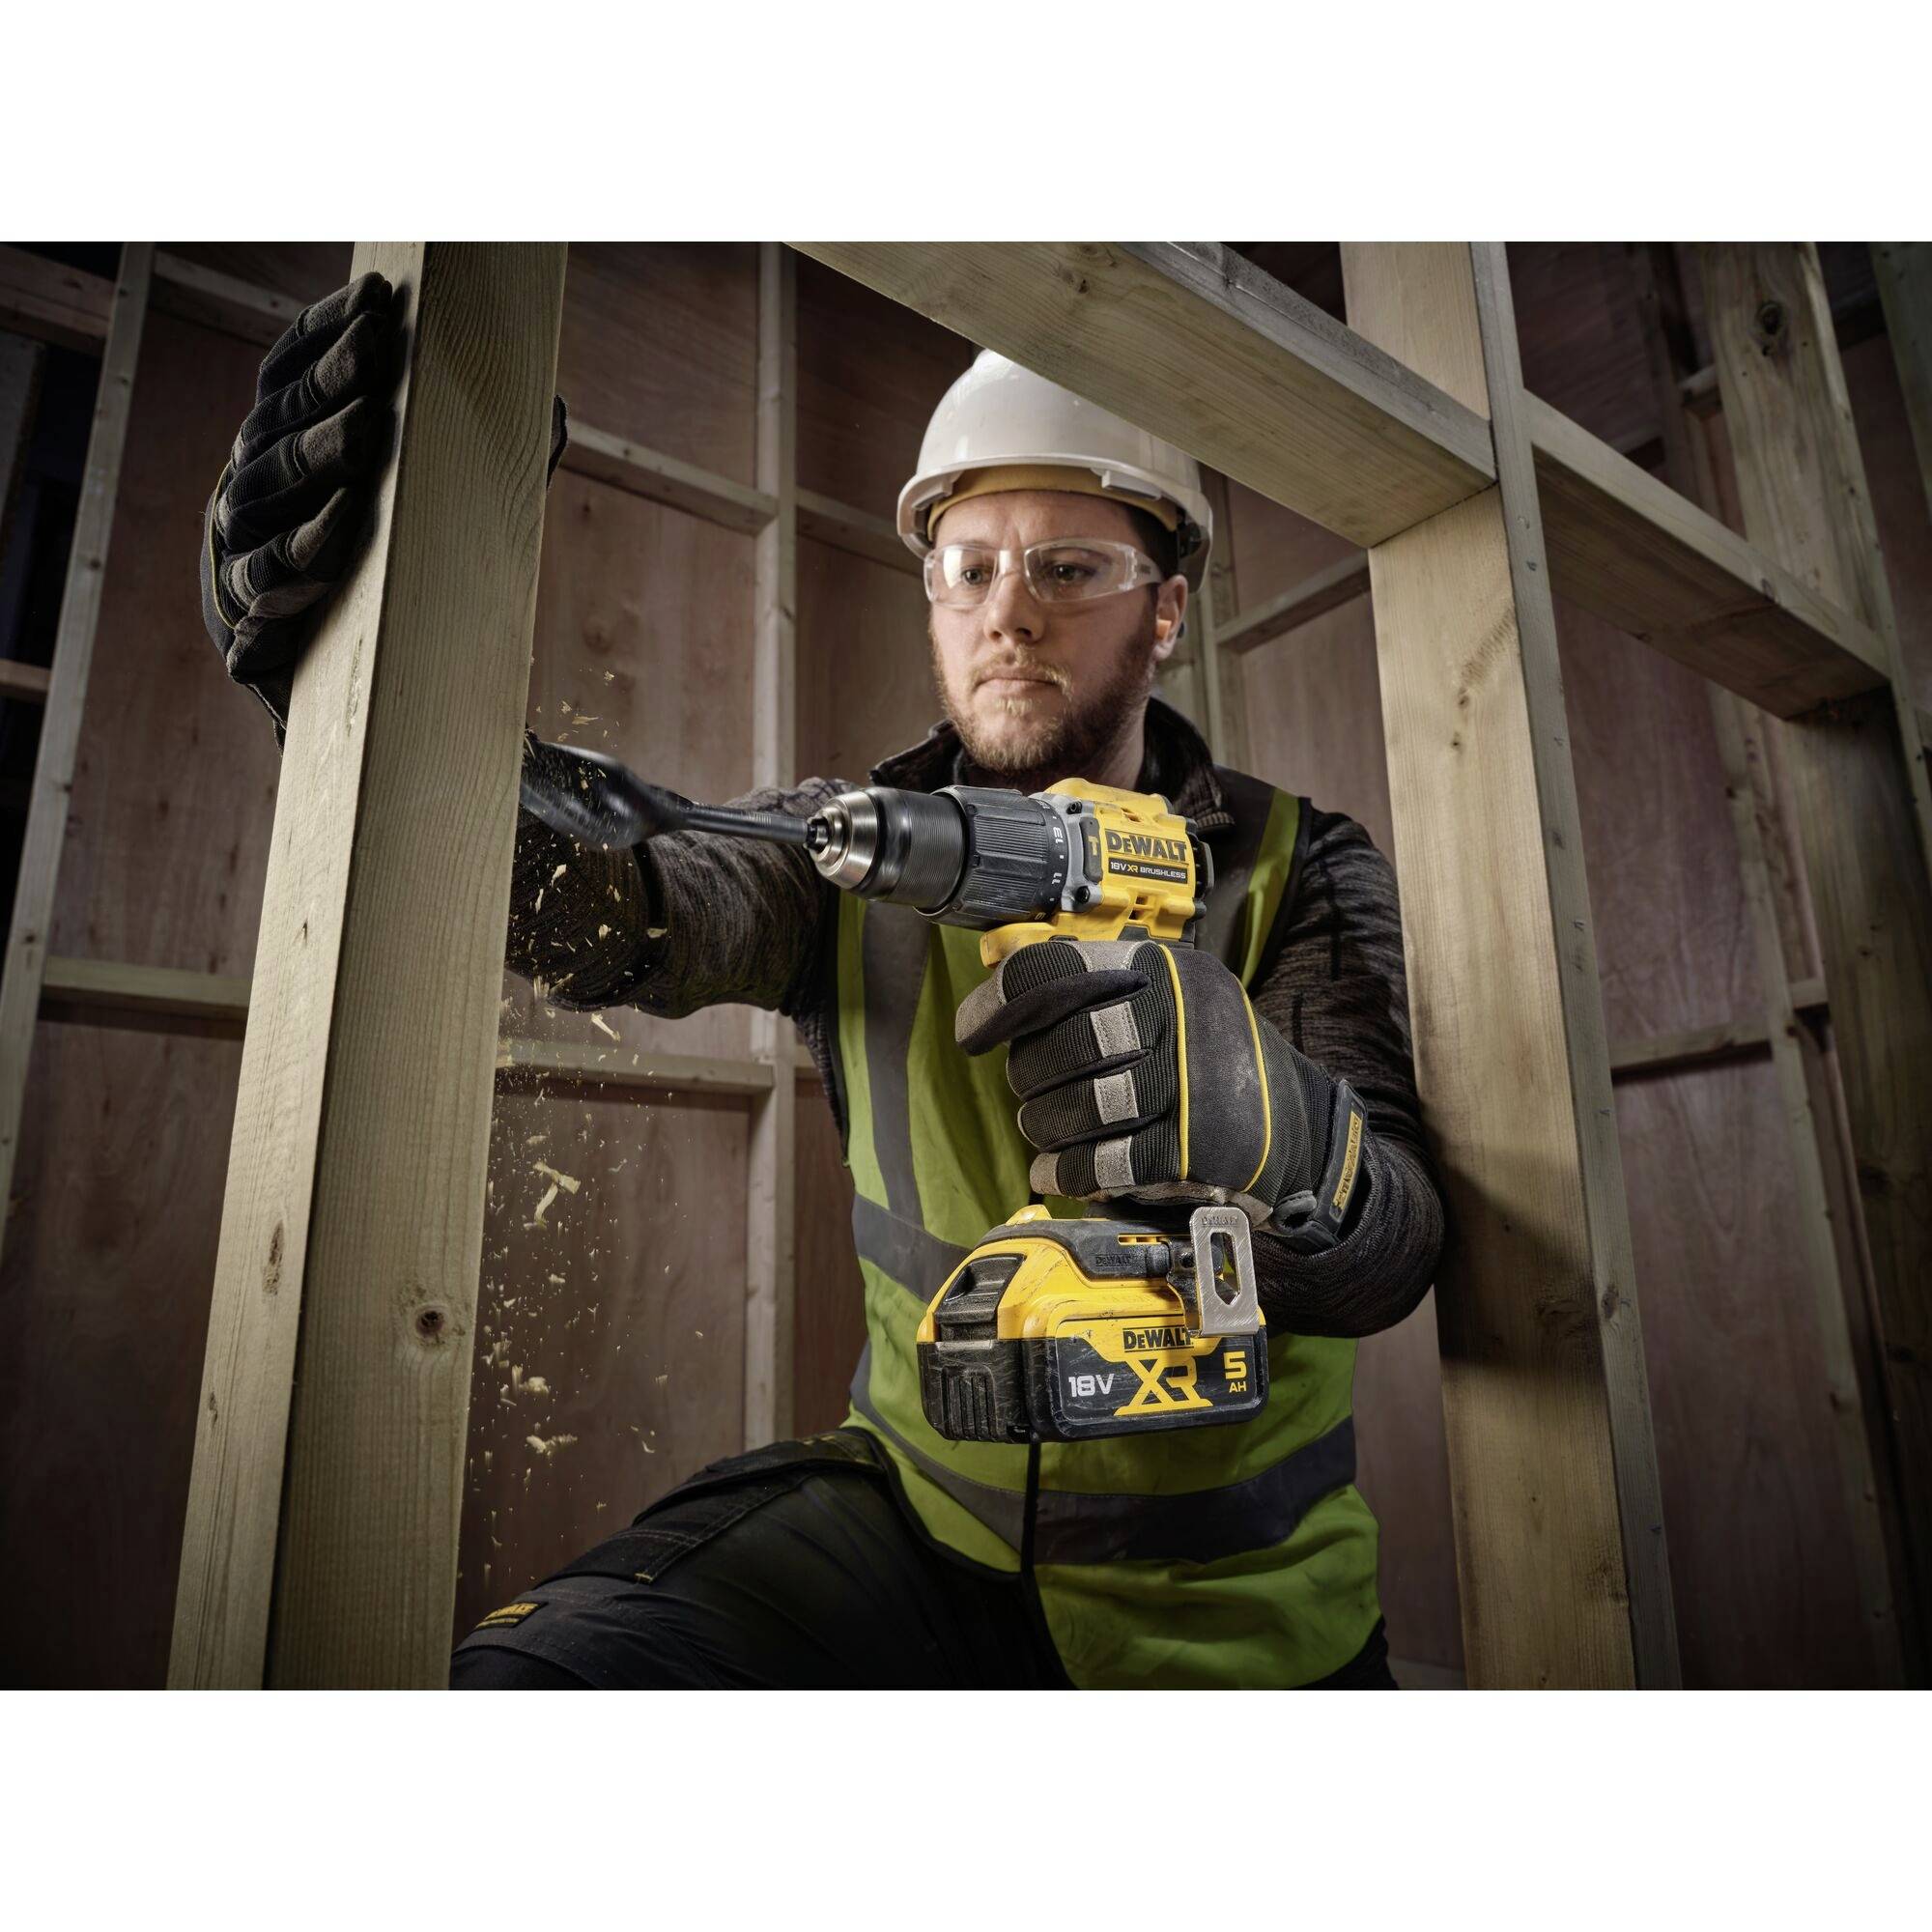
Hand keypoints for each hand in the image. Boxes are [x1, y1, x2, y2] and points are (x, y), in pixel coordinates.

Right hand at [201, 273, 571, 734]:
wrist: (331, 664)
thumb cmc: (387, 562)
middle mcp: (254, 472)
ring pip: (270, 482)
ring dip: (318, 451)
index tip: (377, 293)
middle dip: (333, 379)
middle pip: (284, 416)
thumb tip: (554, 405)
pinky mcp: (247, 605)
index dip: (329, 327)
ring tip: (366, 424)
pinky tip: (344, 514)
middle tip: (377, 346)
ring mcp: (243, 535)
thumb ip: (483, 458)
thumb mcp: (435, 503)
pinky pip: (271, 568)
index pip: (293, 364)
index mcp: (286, 433)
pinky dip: (306, 543)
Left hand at [955, 936, 1365, 1248]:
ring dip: (1046, 1129)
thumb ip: (1099, 992)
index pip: (1054, 970)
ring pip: (1076, 1107)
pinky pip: (1104, 1164)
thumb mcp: (1175, 1004)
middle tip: (1033, 1095)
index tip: (974, 1032)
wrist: (1306, 1136)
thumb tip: (999, 988)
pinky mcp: (1198, 1147)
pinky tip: (1059, 1175)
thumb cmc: (1216, 1068)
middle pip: (1057, 1046)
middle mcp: (1182, 1016)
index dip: (998, 1004)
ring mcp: (1194, 1082)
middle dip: (1030, 1080)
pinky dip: (1071, 1174)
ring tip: (1046, 1136)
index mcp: (1167, 971)